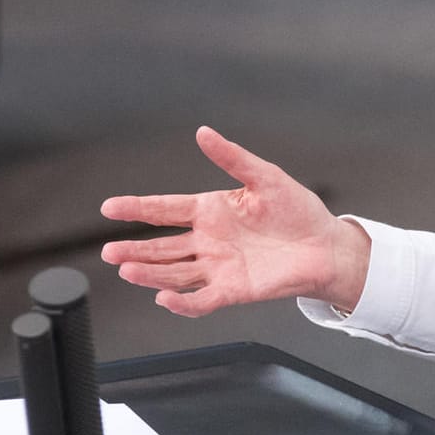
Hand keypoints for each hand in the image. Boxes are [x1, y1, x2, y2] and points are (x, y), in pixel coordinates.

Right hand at [100, 126, 369, 317]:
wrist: (325, 246)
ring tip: (127, 270)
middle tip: (110, 251)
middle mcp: (207, 241)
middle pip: (162, 247)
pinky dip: (182, 302)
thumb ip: (232, 157)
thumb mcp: (265, 176)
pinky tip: (164, 297)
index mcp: (210, 210)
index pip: (164, 209)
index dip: (136, 208)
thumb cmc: (297, 211)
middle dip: (134, 249)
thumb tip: (204, 133)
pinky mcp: (233, 290)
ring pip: (174, 273)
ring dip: (150, 273)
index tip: (109, 207)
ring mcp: (217, 267)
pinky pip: (202, 299)